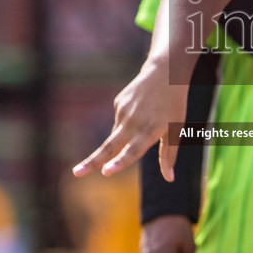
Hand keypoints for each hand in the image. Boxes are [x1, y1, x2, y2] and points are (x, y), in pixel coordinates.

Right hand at [74, 58, 188, 179]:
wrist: (165, 73)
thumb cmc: (175, 105)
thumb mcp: (176, 129)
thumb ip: (169, 155)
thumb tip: (169, 179)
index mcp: (150, 130)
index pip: (132, 151)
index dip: (119, 162)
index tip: (106, 172)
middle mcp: (134, 122)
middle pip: (109, 146)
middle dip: (91, 161)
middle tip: (76, 173)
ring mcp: (123, 111)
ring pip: (117, 135)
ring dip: (123, 140)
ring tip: (148, 121)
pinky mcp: (118, 103)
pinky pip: (120, 122)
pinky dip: (128, 124)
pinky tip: (141, 110)